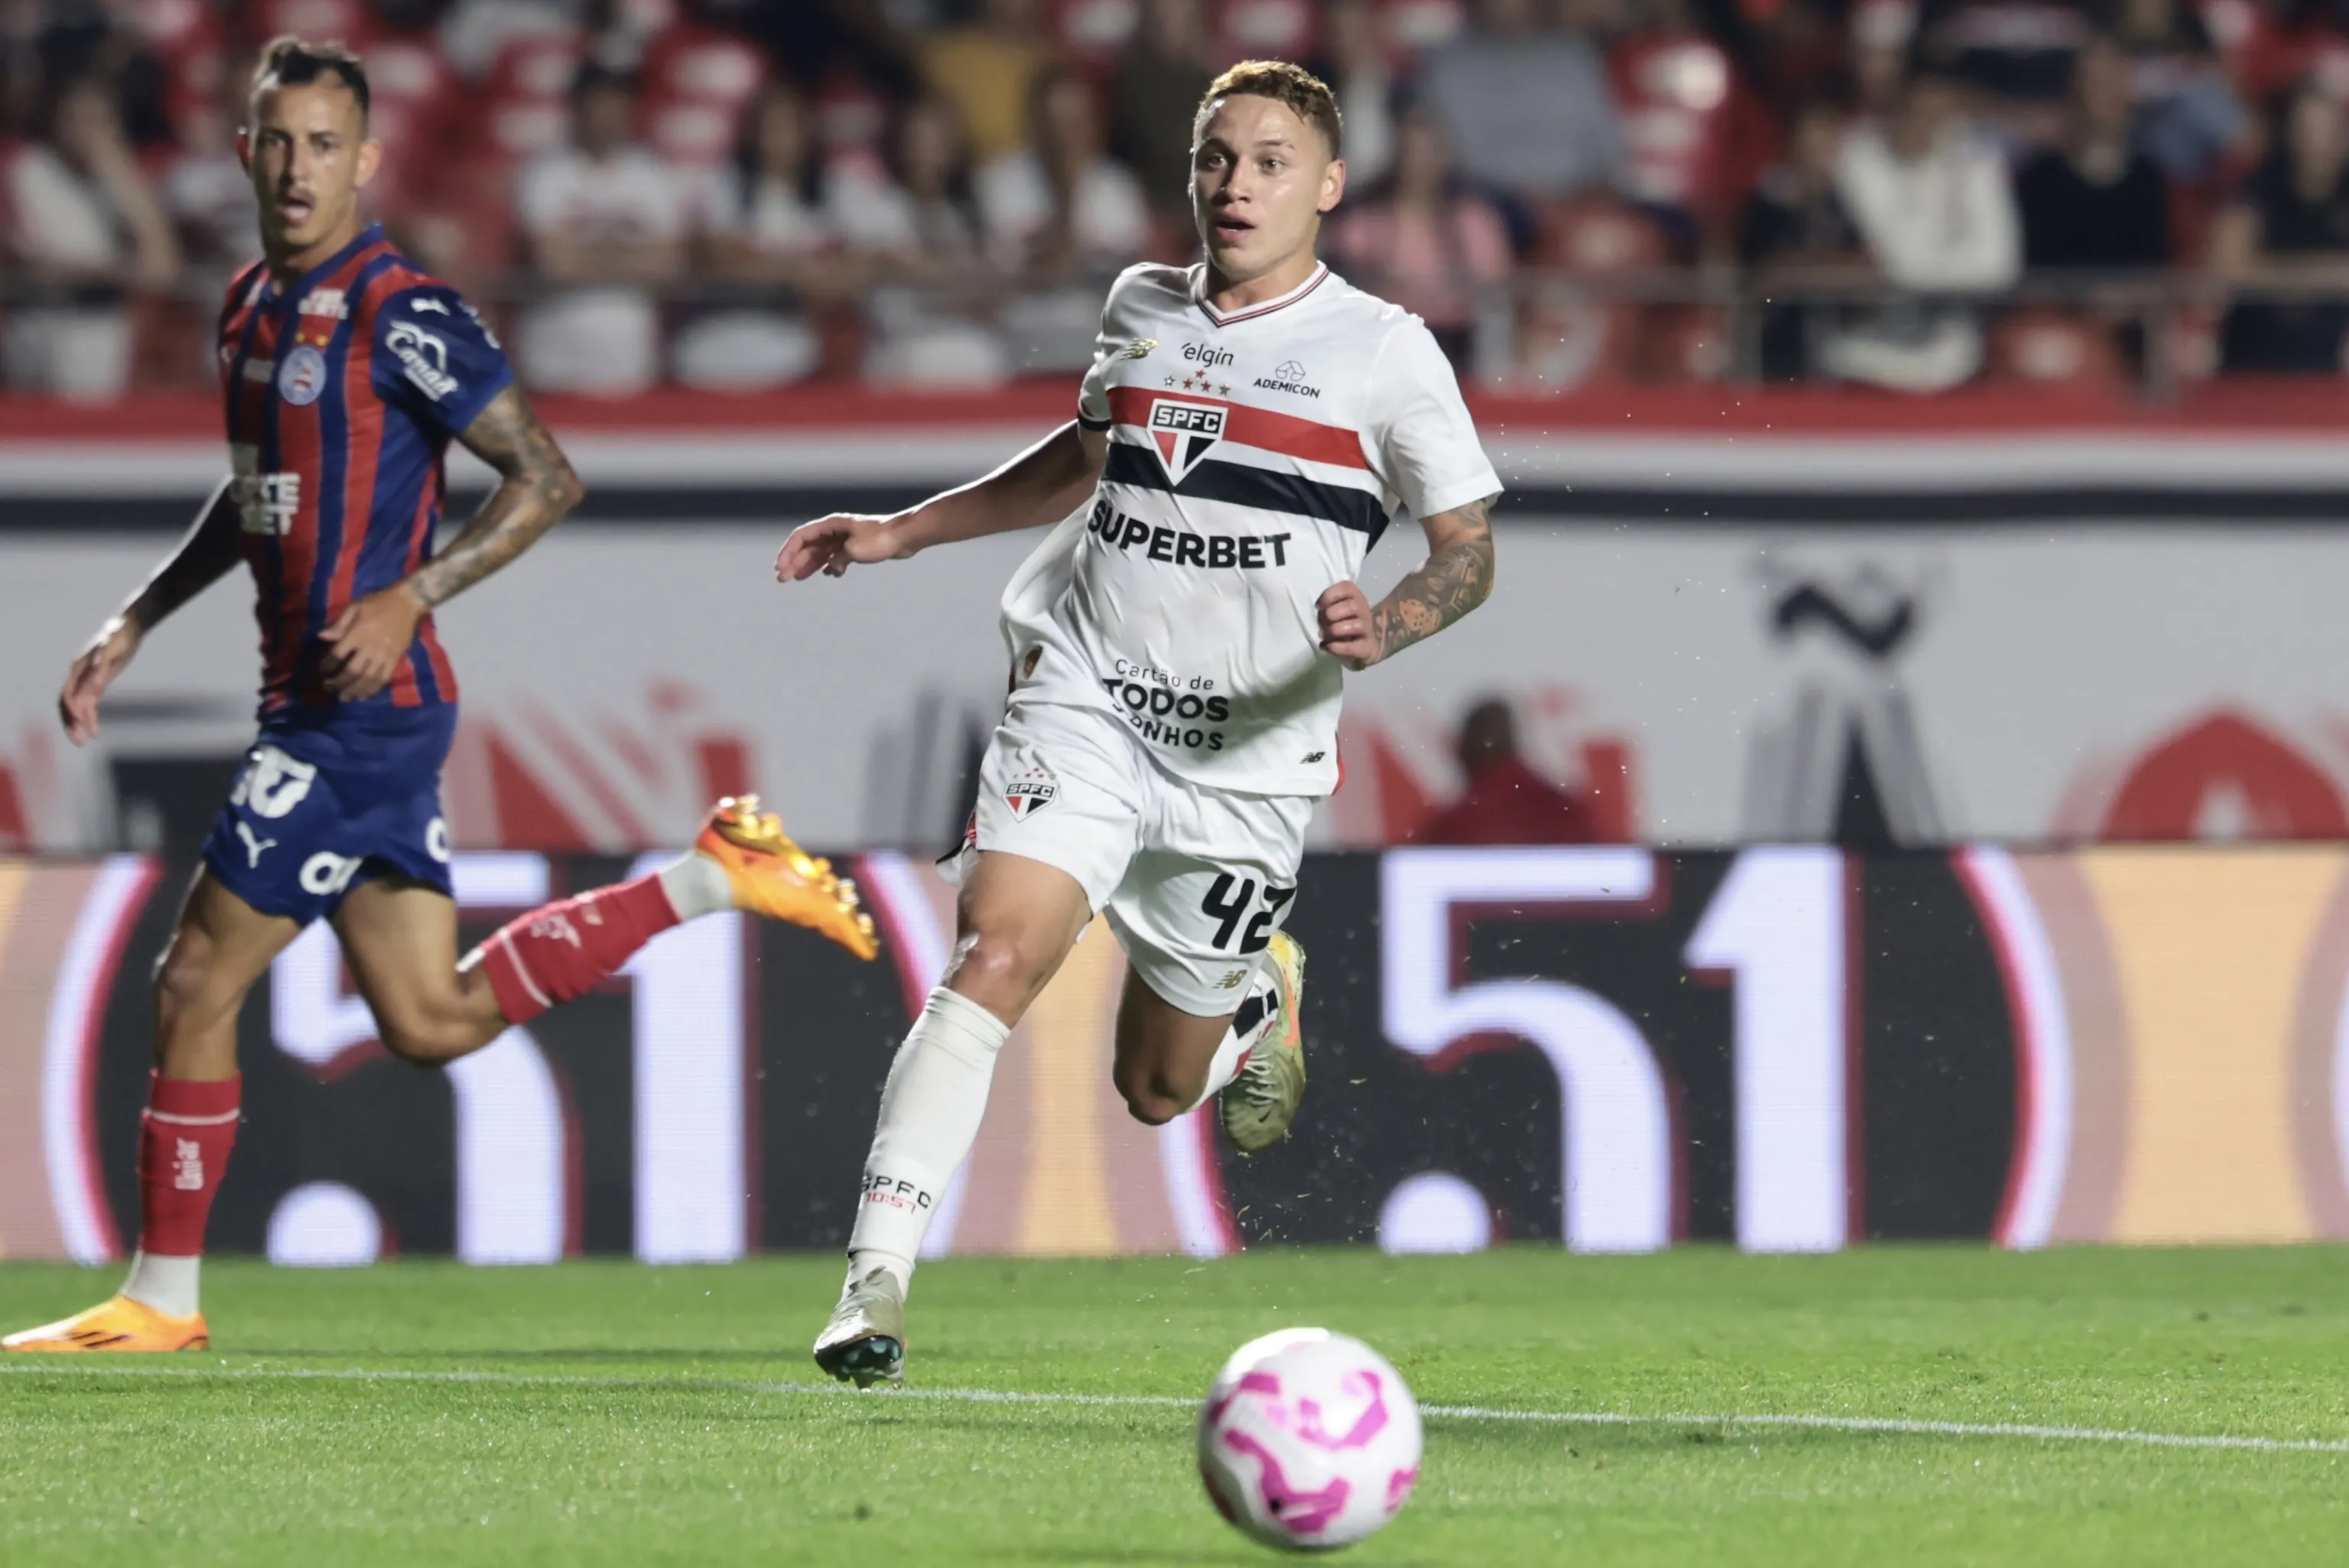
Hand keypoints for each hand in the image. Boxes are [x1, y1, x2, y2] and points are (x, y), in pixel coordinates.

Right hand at [58, 616, 140, 744]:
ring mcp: (86, 680)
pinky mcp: (97, 683)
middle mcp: (78, 676)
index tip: (79, 722)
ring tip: (85, 741)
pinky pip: (89, 704)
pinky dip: (90, 717)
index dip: (71, 709)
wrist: (127, 628)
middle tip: (79, 742)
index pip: (68, 693)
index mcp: (78, 668)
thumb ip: (104, 665)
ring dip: (78, 724)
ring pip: (77, 707)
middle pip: (67, 704)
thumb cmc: (119, 636)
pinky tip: (95, 730)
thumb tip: (98, 683)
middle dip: (70, 722)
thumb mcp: (113, 648)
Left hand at [319, 584, 427, 700]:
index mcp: (358, 633)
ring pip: (368, 678)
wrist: (406, 603)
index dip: (328, 664)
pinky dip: (373, 689)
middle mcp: (370, 647)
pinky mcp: (395, 659)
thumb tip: (321, 637)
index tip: (322, 670)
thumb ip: (339, 624)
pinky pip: (384, 678)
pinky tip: (365, 695)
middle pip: (352, 670)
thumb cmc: (377, 603)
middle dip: (339, 682)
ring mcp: (384, 655)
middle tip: (329, 688)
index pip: (338, 654)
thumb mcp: (354, 607)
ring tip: (345, 698)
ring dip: (355, 690)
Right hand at [775, 512, 916, 580]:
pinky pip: (836, 557)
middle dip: (795, 562)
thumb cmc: (881, 539)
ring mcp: (845, 538)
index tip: (780, 567)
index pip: (801, 537)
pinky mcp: (856, 547)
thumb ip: (838, 559)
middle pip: (808, 546)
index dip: (788, 552)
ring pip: (821, 552)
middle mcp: (835, 530)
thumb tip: (830, 568)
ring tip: (798, 579)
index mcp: (831, 525)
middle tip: (783, 579)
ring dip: (809, 565)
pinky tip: (829, 574)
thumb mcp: (854, 550)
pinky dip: (830, 565)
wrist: (905, 537)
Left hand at [1317, 580, 1380, 669]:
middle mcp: (1364, 609)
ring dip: (1335, 630)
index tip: (1318, 606)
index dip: (1329, 596)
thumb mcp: (1336, 608)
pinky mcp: (1367, 647)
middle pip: (1351, 606)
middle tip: (1322, 623)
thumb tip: (1319, 614)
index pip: (1346, 588)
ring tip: (1324, 635)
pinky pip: (1352, 647)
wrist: (1368, 643)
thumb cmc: (1345, 621)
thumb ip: (1327, 606)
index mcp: (1355, 596)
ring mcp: (1367, 628)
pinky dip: (1337, 647)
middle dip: (1331, 614)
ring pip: (1354, 626)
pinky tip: (1327, 646)